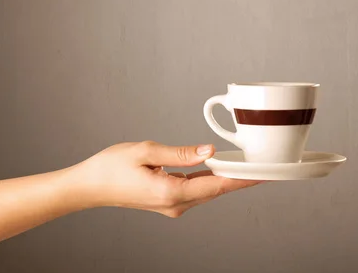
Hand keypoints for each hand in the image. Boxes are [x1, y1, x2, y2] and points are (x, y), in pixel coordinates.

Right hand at [70, 141, 260, 217]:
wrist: (89, 186)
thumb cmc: (111, 167)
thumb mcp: (147, 151)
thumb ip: (182, 153)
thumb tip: (210, 151)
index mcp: (172, 193)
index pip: (218, 184)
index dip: (244, 178)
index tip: (266, 174)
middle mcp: (175, 204)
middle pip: (218, 189)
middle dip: (243, 178)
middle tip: (268, 167)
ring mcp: (172, 206)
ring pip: (209, 190)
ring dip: (228, 179)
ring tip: (250, 166)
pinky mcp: (168, 201)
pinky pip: (197, 189)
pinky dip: (211, 179)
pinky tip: (220, 169)